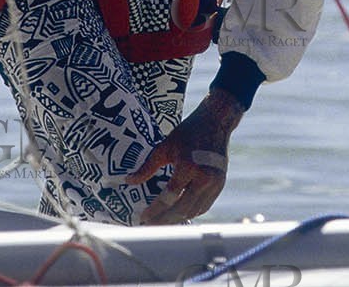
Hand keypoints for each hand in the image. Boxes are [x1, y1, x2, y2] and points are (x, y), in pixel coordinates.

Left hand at [126, 88, 243, 224]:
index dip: (155, 209)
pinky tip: (178, 214)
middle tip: (150, 225)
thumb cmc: (188, 132)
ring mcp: (214, 183)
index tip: (143, 217)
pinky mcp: (220, 185)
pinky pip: (204, 206)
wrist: (215, 123)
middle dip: (164, 220)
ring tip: (161, 222)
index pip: (169, 196)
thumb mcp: (165, 147)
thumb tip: (128, 181)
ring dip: (177, 219)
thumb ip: (147, 167)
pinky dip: (191, 212)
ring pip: (194, 210)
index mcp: (188, 166)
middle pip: (182, 208)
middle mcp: (204, 177)